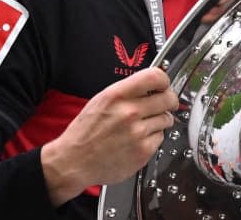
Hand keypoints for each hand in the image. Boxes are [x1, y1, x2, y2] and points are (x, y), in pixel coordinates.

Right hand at [41, 68, 178, 205]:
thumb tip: (152, 85)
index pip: (155, 77)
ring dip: (159, 121)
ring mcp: (137, 133)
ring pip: (166, 118)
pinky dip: (153, 138)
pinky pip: (161, 137)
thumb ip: (128, 91)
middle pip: (168, 98)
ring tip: (142, 126)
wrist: (72, 163)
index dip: (164, 80)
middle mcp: (129, 113)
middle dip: (168, 101)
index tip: (164, 84)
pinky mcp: (143, 151)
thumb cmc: (85, 133)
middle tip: (165, 104)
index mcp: (116, 96)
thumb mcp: (101, 101)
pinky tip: (138, 140)